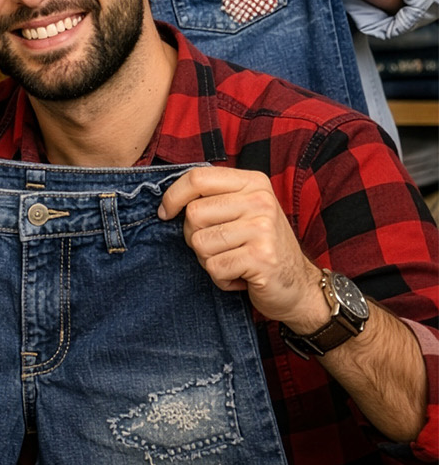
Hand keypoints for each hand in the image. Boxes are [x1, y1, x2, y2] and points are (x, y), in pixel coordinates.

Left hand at [159, 166, 325, 330]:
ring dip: (208, 260)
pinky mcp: (262, 258)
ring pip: (200, 243)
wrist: (299, 286)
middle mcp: (260, 201)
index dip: (172, 196)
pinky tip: (241, 276)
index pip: (197, 178)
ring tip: (233, 261)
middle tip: (220, 247)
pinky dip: (221, 278)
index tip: (165, 213)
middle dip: (194, 237)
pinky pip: (214, 267)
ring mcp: (263, 229)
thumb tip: (165, 201)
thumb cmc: (260, 246)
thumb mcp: (241, 211)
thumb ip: (212, 198)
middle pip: (193, 214)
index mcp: (253, 183)